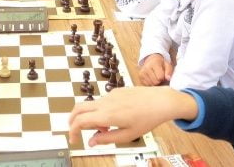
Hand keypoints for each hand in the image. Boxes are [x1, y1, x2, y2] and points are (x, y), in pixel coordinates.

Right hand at [68, 86, 197, 146]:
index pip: (80, 121)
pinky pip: (102, 101)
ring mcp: (110, 95)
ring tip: (107, 129)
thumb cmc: (146, 120)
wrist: (160, 101)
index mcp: (107, 115)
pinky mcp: (116, 91)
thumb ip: (107, 139)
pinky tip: (116, 118)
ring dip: (91, 117)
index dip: (73, 131)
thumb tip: (91, 141)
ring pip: (91, 105)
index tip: (74, 140)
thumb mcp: (127, 135)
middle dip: (72, 120)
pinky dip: (100, 111)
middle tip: (75, 132)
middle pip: (78, 108)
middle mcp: (105, 102)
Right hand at [138, 54, 172, 85]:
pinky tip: (152, 78)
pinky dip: (151, 83)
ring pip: (151, 84)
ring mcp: (142, 72)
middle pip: (155, 82)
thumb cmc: (160, 63)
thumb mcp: (167, 64)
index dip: (163, 77)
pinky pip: (147, 85)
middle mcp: (146, 67)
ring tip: (155, 77)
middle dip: (159, 81)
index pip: (160, 77)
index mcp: (154, 63)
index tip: (163, 74)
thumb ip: (169, 71)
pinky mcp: (140, 76)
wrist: (151, 60)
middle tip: (159, 76)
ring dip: (155, 82)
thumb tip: (168, 78)